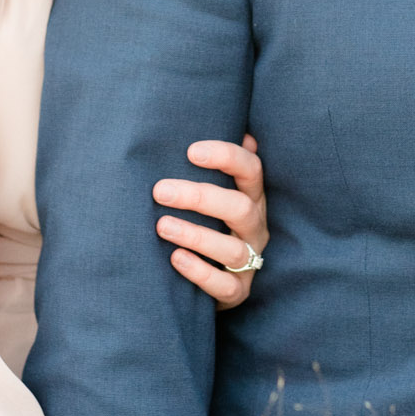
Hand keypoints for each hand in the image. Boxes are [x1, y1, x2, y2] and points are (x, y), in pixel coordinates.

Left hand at [155, 135, 267, 308]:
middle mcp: (255, 227)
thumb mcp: (212, 191)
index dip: (225, 157)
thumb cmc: (208, 220)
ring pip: (232, 249)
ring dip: (195, 235)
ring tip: (161, 225)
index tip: (190, 151)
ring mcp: (250, 261)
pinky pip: (226, 285)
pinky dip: (200, 272)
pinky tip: (175, 258)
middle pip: (239, 208)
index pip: (251, 169)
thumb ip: (210, 162)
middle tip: (159, 190)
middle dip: (200, 197)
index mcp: (251, 197)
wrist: (213, 278)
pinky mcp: (238, 292)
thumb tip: (214, 123)